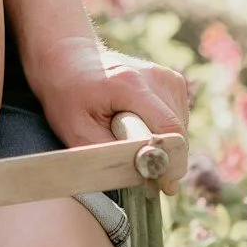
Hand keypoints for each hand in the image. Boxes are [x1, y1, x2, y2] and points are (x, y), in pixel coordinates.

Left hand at [31, 35, 190, 178]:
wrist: (67, 59)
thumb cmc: (66, 94)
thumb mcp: (75, 129)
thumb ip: (110, 154)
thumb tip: (144, 176)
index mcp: (131, 85)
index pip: (168, 129)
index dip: (170, 161)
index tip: (165, 186)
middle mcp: (156, 77)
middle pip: (177, 132)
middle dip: (161, 155)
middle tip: (130, 159)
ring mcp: (167, 77)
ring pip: (179, 129)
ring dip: (160, 143)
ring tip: (125, 132)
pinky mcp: (172, 81)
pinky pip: (176, 120)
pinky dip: (160, 131)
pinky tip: (135, 123)